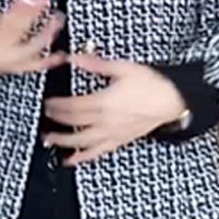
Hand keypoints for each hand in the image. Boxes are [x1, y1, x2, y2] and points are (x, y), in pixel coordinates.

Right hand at [0, 0, 65, 80]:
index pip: (6, 26)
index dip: (21, 11)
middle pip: (22, 36)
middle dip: (35, 18)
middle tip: (47, 1)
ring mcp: (8, 64)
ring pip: (32, 51)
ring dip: (47, 36)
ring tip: (59, 20)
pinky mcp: (13, 69)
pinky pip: (34, 67)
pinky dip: (49, 61)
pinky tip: (63, 55)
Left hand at [43, 54, 186, 165]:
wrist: (172, 100)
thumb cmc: (151, 83)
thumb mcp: (123, 68)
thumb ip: (96, 64)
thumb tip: (74, 58)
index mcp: (104, 101)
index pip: (73, 106)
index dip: (57, 105)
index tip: (47, 102)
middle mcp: (105, 120)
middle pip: (74, 122)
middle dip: (57, 119)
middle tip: (45, 116)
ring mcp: (112, 133)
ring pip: (81, 141)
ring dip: (63, 141)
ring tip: (49, 139)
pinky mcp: (119, 140)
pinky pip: (98, 152)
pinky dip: (82, 157)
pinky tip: (72, 160)